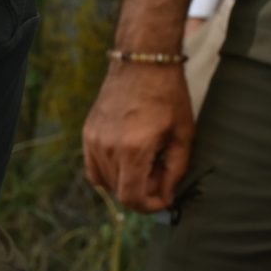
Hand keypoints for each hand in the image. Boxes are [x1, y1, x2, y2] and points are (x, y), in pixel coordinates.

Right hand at [82, 60, 194, 212]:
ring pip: (106, 181)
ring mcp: (93, 141)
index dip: (149, 207)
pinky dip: (110, 172)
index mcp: (133, 149)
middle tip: (162, 175)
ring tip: (147, 163)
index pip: (132, 197)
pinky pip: (94, 167)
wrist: (141, 63)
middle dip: (143, 191)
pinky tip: (128, 161)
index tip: (164, 200)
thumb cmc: (168, 96)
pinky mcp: (87, 134)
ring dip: (127, 181)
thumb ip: (176, 171)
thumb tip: (167, 197)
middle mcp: (108, 148)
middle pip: (119, 191)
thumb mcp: (183, 135)